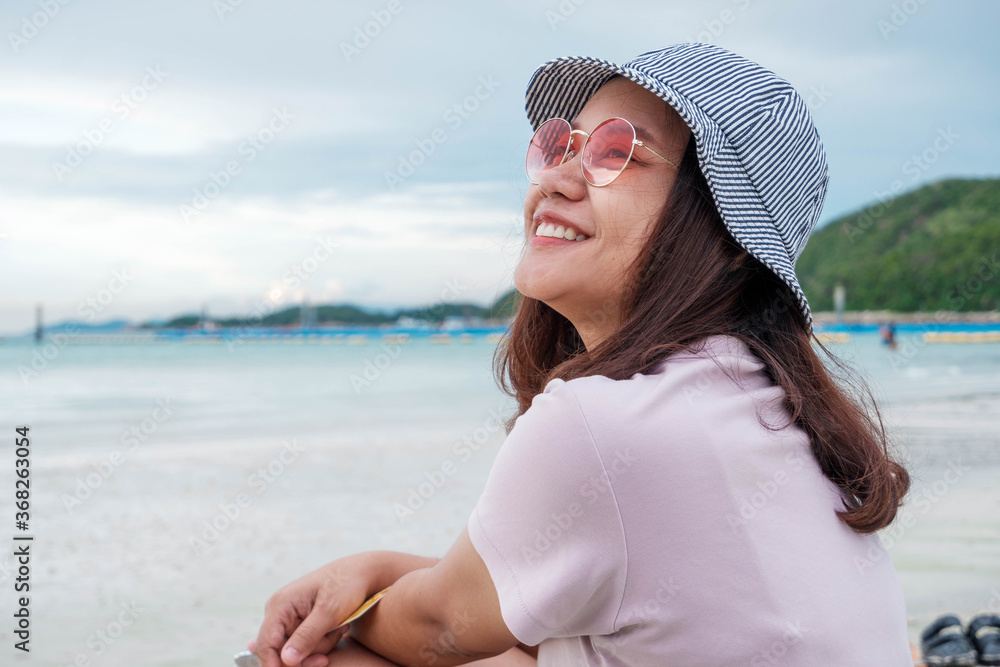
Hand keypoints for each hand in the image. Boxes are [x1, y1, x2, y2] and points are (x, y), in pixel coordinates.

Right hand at [253, 559, 369, 666]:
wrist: (361, 572)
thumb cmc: (347, 584)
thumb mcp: (330, 611)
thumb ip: (308, 635)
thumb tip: (286, 659)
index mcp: (280, 605)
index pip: (266, 644)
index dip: (273, 665)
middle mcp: (279, 612)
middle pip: (281, 652)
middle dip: (308, 655)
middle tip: (328, 655)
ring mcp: (289, 619)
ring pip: (296, 652)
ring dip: (320, 647)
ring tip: (339, 630)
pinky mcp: (300, 624)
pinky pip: (306, 646)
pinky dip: (322, 643)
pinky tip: (336, 630)